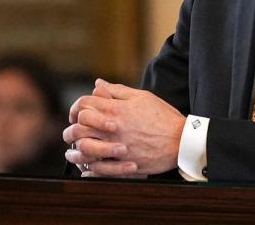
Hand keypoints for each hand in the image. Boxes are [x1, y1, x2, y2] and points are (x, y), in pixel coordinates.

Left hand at [64, 79, 184, 176]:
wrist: (182, 141)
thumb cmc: (163, 117)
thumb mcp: (141, 97)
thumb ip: (116, 91)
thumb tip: (97, 84)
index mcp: (116, 110)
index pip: (84, 104)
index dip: (76, 107)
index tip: (77, 113)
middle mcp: (113, 129)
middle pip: (79, 127)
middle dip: (71, 129)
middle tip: (72, 132)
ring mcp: (117, 148)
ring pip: (84, 148)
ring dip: (76, 149)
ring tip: (75, 150)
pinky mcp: (124, 165)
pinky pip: (98, 169)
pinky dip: (89, 169)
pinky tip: (86, 168)